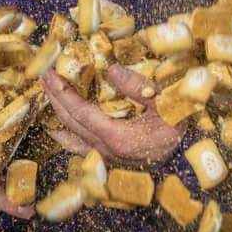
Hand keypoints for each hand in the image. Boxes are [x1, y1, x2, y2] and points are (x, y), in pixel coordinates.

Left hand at [41, 65, 181, 166]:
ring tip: (48, 93)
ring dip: (58, 112)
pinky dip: (66, 131)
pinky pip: (79, 145)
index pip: (81, 113)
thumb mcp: (165, 104)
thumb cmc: (178, 130)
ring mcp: (105, 157)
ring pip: (72, 134)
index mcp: (118, 138)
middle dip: (54, 97)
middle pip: (71, 122)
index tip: (50, 75)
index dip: (63, 93)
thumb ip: (137, 87)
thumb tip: (110, 70)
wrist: (188, 161)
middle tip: (43, 75)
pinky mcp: (108, 160)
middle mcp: (106, 151)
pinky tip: (58, 126)